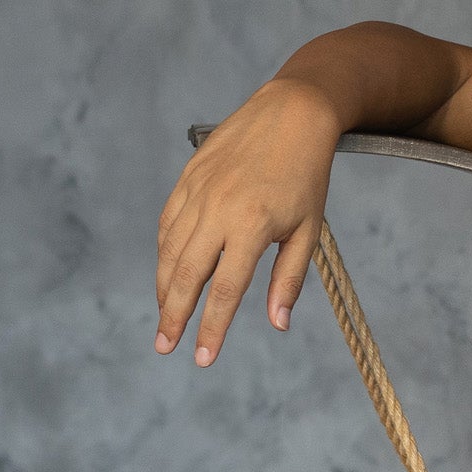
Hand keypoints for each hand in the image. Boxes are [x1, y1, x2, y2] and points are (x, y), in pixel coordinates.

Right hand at [154, 79, 343, 364]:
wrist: (291, 113)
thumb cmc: (306, 175)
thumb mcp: (308, 229)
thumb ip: (289, 279)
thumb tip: (278, 324)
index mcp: (250, 225)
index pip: (224, 291)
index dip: (211, 329)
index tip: (202, 358)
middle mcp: (216, 210)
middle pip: (185, 275)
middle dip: (172, 316)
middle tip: (165, 347)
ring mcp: (197, 193)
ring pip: (169, 251)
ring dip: (163, 289)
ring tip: (165, 318)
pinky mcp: (186, 179)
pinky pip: (167, 224)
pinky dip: (163, 253)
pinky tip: (167, 274)